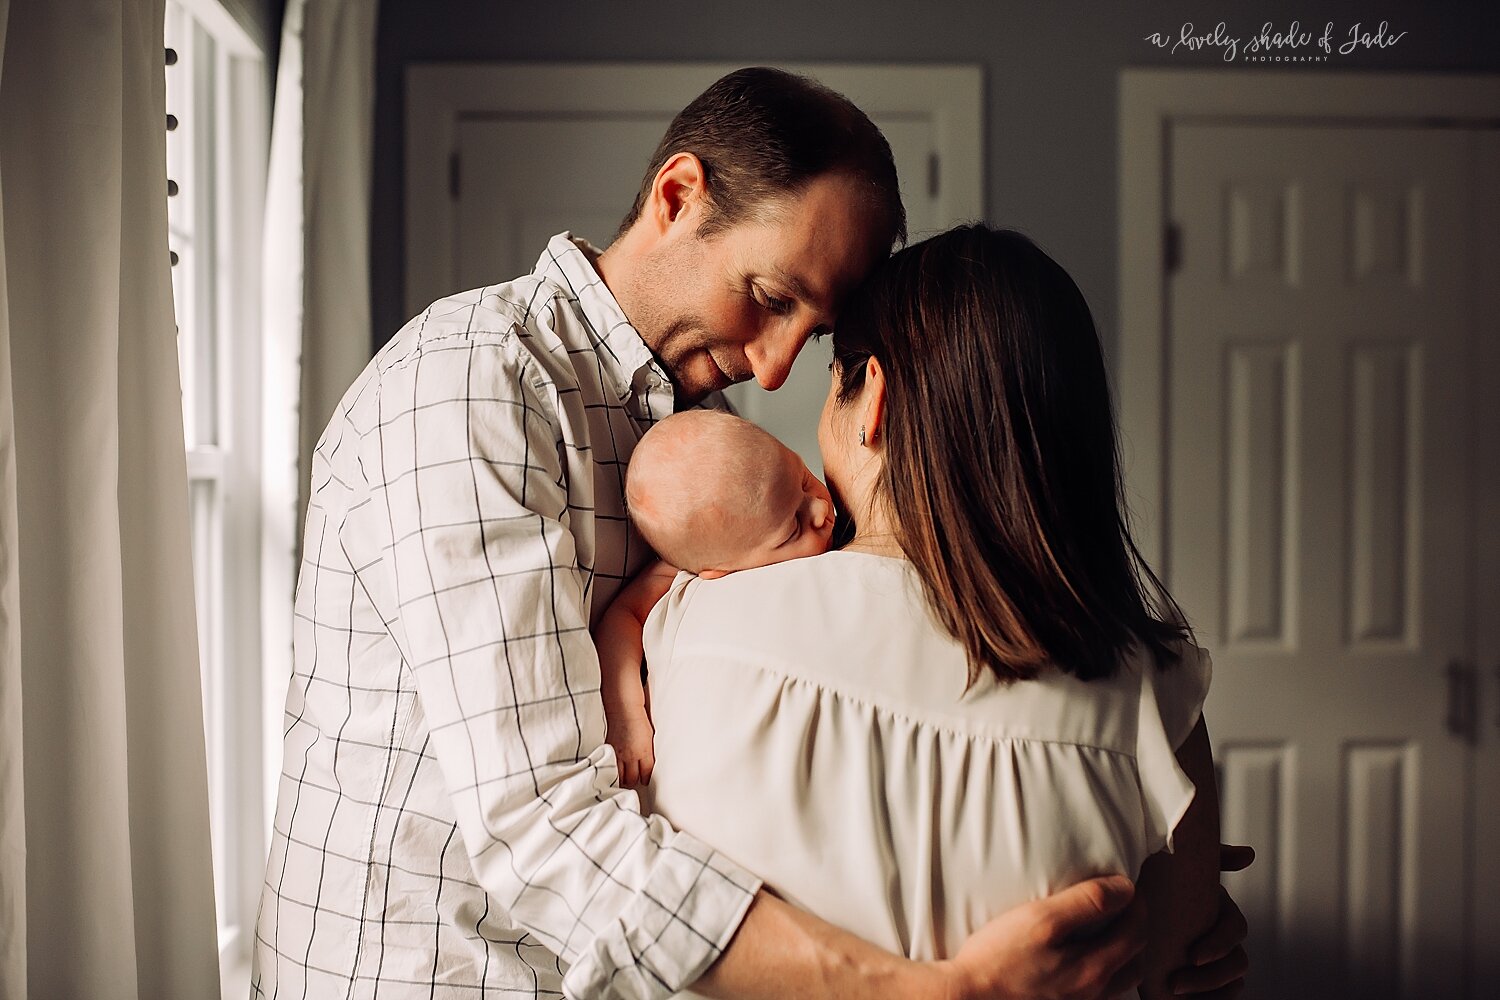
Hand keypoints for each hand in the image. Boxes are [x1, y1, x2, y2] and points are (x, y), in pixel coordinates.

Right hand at [606, 714, 655, 787]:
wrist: (623, 708)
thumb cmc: (639, 718)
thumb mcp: (650, 737)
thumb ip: (648, 753)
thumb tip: (648, 764)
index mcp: (644, 752)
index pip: (646, 774)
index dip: (646, 779)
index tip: (645, 780)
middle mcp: (630, 755)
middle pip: (631, 778)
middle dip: (634, 781)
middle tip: (635, 781)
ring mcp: (618, 753)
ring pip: (619, 776)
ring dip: (622, 779)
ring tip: (624, 780)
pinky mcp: (608, 749)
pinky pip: (610, 766)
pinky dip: (612, 770)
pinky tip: (614, 771)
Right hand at [937, 875, 1147, 999]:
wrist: (968, 997)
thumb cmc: (999, 958)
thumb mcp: (1041, 918)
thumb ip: (1087, 902)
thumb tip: (1124, 888)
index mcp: (1095, 969)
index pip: (1137, 930)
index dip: (1136, 902)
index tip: (1124, 884)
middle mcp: (1094, 993)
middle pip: (1136, 958)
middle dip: (1136, 926)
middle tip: (1120, 904)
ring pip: (1121, 979)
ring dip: (1123, 951)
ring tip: (1106, 930)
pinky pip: (1099, 991)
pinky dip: (1104, 970)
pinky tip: (1080, 958)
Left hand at [1168, 845, 1252, 997]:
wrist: (1129, 918)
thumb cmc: (1157, 887)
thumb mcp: (1175, 869)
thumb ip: (1211, 857)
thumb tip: (1248, 855)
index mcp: (1219, 911)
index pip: (1235, 928)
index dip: (1219, 943)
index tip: (1194, 956)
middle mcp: (1221, 938)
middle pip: (1237, 963)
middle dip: (1210, 977)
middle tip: (1176, 983)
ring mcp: (1215, 962)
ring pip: (1233, 984)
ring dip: (1208, 992)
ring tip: (1175, 992)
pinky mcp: (1202, 983)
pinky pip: (1221, 999)